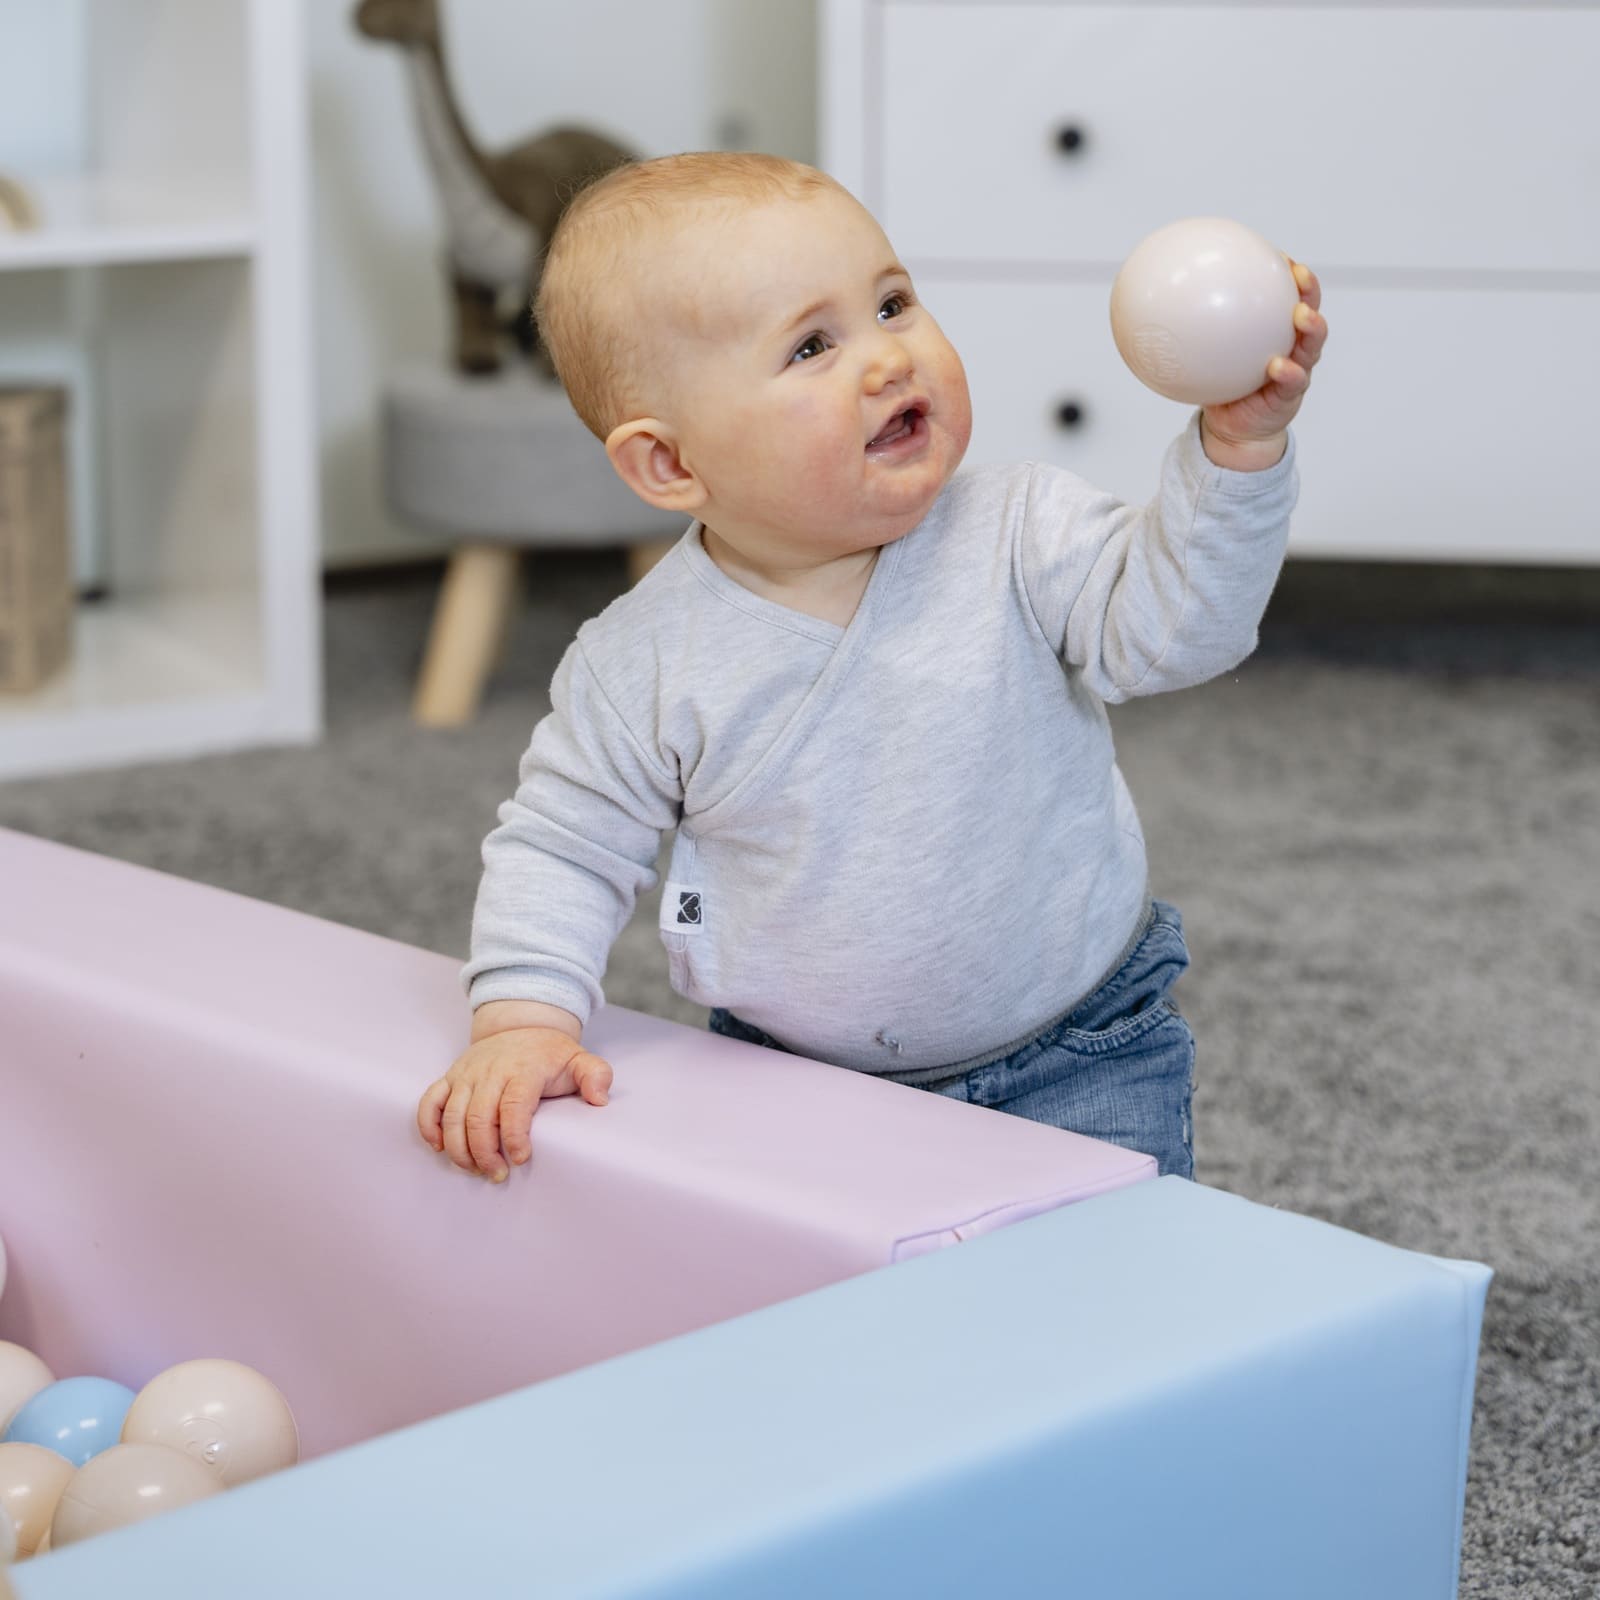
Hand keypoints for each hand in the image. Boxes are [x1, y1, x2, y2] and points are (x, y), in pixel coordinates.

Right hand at [417, 1026, 612, 1181]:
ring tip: (476, 1169)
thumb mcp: (580, 1059)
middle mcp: (490, 1071)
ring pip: (452, 1116)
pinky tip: (440, 1148)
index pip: (514, 1105)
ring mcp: (466, 1074)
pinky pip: (429, 1102)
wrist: (520, 1026)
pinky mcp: (450, 1078)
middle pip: (478, 1117)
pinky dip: (429, 1127)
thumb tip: (599, 1098)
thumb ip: (597, 1075)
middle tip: (499, 1175)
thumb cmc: (550, 1054)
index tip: (521, 1159)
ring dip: (460, 1149)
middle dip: (485, 1153)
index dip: (514, 1135)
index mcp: (523, 1069)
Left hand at [1202, 259, 1327, 462]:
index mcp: (1274, 330)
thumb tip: (1154, 304)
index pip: (1286, 295)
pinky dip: (1289, 372)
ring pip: (1311, 343)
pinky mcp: (1292, 394)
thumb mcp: (1205, 357)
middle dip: (1309, 290)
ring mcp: (1298, 368)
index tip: (1279, 255)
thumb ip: (1192, 332)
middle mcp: (1292, 344)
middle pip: (1309, 309)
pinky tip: (1278, 366)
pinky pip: (1293, 381)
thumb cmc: (1220, 385)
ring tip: (1301, 316)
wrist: (1234, 428)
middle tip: (1299, 274)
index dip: (1288, 273)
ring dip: (1312, 326)